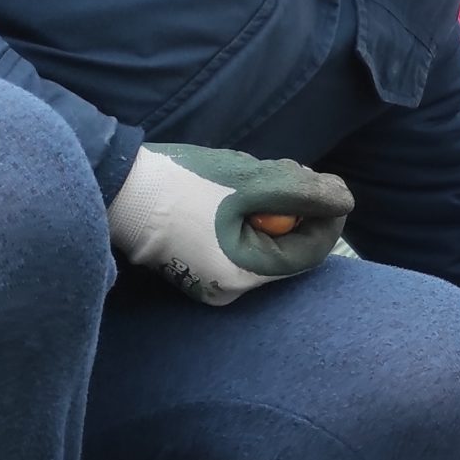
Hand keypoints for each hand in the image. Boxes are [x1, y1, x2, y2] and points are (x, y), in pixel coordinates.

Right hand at [108, 144, 352, 304]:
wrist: (113, 184)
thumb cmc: (181, 183)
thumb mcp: (251, 181)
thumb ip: (305, 193)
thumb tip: (346, 202)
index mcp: (244, 276)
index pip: (310, 251)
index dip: (327, 216)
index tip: (329, 183)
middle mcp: (228, 290)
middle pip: (287, 245)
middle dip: (293, 206)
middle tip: (281, 169)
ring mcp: (209, 281)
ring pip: (263, 239)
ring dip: (268, 205)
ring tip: (245, 176)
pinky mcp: (194, 265)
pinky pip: (237, 240)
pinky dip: (242, 213)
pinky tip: (223, 190)